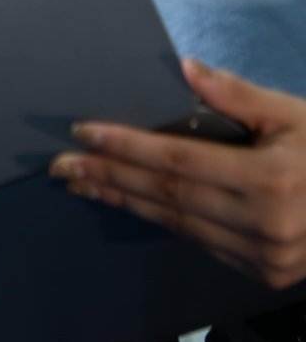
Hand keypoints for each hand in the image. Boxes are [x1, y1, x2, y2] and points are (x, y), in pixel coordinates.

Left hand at [53, 56, 305, 288]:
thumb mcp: (295, 115)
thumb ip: (238, 95)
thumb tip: (184, 67)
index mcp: (270, 181)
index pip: (177, 160)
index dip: (125, 147)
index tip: (80, 134)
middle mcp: (262, 224)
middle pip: (166, 195)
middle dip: (108, 177)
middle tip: (59, 166)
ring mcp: (264, 256)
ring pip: (176, 223)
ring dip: (125, 201)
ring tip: (82, 184)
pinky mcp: (264, 274)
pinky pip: (199, 242)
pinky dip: (162, 220)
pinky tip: (130, 203)